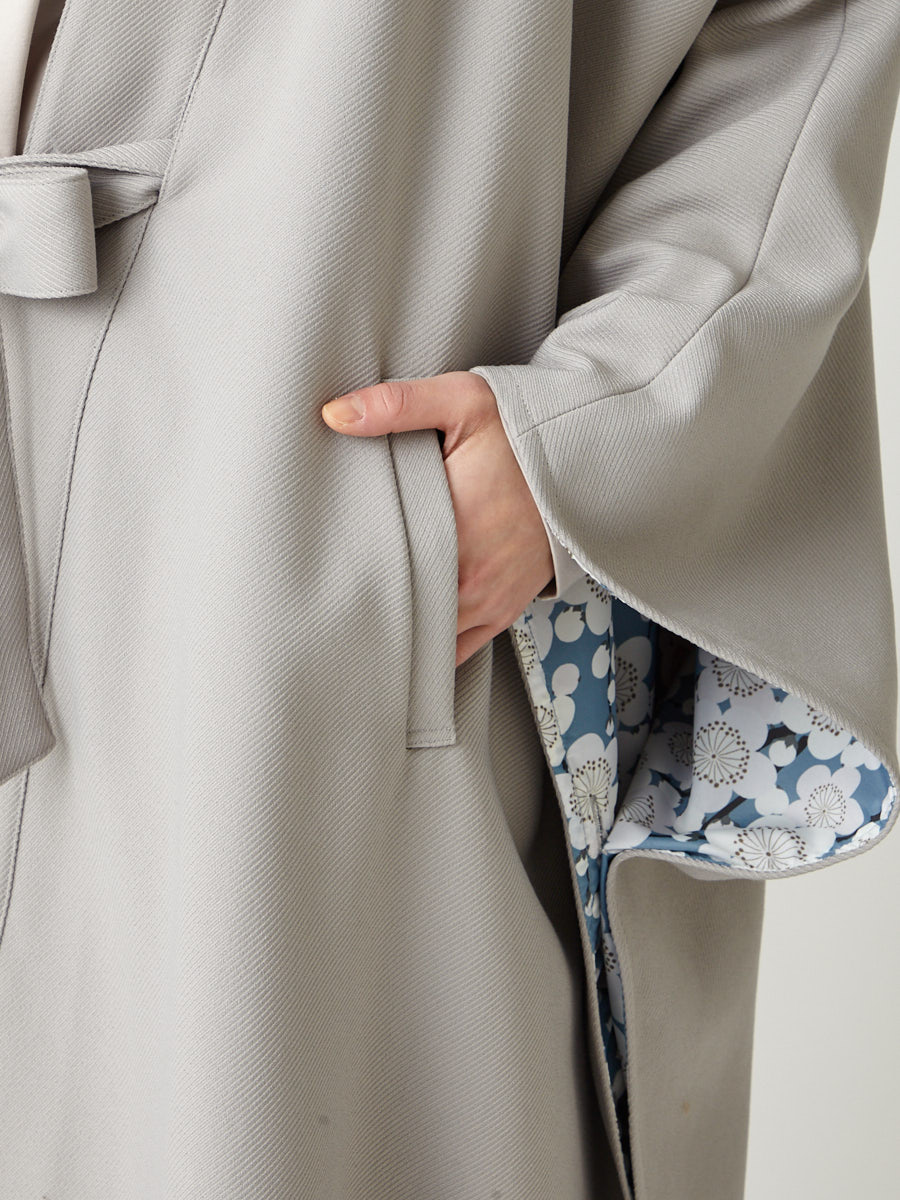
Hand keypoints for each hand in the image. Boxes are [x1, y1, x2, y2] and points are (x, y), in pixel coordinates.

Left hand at [321, 371, 554, 666]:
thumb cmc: (526, 432)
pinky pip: (456, 648)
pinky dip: (430, 644)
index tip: (321, 569)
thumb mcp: (464, 401)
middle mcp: (469, 579)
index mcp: (451, 530)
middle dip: (366, 605)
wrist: (590, 459)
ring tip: (362, 616)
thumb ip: (398, 405)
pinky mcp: (501, 611)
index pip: (380, 569)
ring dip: (398, 627)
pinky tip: (405, 630)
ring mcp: (486, 603)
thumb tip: (336, 414)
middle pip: (399, 611)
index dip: (346, 573)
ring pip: (426, 637)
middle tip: (329, 598)